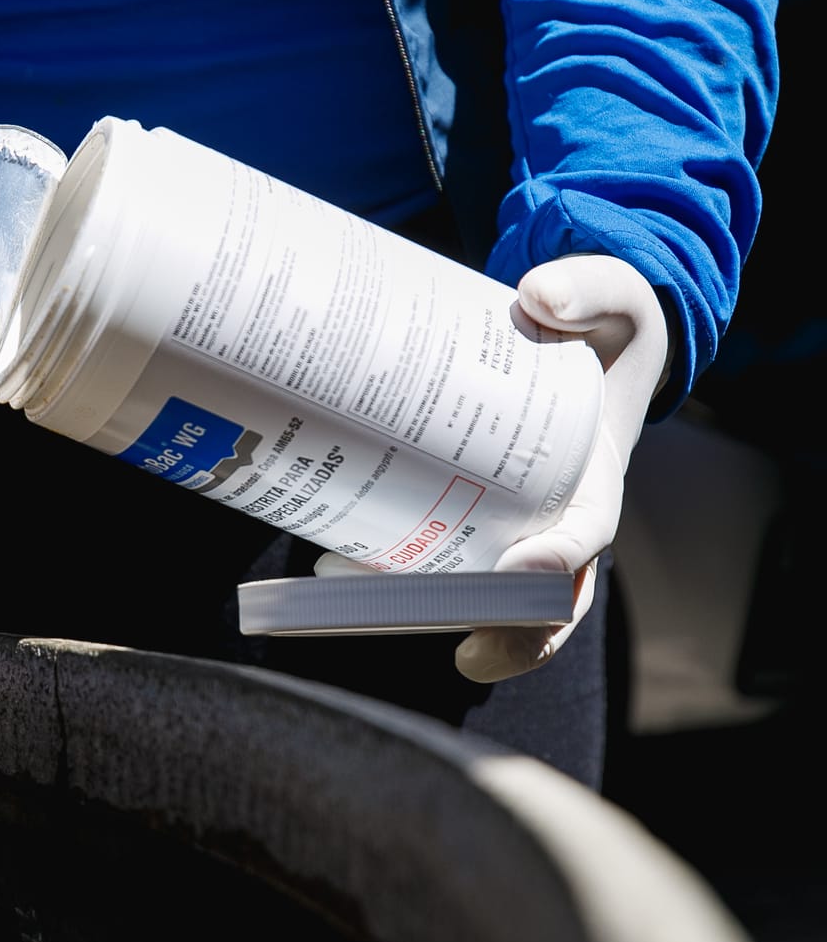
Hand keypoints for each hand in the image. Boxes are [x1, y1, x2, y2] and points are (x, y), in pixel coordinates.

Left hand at [314, 253, 671, 682]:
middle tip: (461, 652)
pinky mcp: (456, 522)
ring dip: (418, 612)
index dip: (557, 563)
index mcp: (595, 487)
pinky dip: (383, 577)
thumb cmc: (596, 332)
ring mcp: (500, 533)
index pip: (585, 540)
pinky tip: (327, 564)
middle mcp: (549, 526)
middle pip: (535, 603)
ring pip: (471, 598)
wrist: (574, 350)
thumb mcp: (613, 299)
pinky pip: (426, 563)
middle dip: (501, 632)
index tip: (522, 567)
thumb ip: (589, 289)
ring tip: (354, 604)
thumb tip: (536, 294)